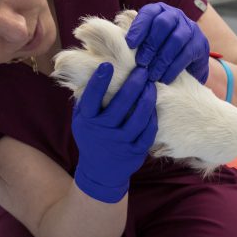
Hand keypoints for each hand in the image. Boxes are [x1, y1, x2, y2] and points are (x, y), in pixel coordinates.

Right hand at [71, 63, 157, 202]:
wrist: (100, 171)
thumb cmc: (91, 137)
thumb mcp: (81, 120)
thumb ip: (85, 100)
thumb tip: (88, 70)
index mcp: (88, 122)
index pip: (91, 99)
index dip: (98, 82)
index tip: (107, 65)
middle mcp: (103, 132)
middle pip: (119, 106)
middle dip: (132, 85)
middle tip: (142, 70)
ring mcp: (120, 143)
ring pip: (137, 119)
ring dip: (146, 100)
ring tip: (152, 85)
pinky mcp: (135, 152)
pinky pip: (147, 133)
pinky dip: (152, 119)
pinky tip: (155, 106)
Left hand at [124, 3, 209, 84]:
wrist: (188, 66)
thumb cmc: (160, 53)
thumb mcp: (147, 44)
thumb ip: (136, 41)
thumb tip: (116, 45)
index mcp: (159, 11)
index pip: (148, 13)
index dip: (138, 28)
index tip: (129, 45)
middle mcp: (176, 15)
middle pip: (163, 24)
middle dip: (150, 44)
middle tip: (141, 63)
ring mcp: (191, 28)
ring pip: (176, 39)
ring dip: (162, 59)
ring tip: (152, 74)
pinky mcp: (201, 44)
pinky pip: (187, 54)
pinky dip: (174, 68)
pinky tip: (165, 78)